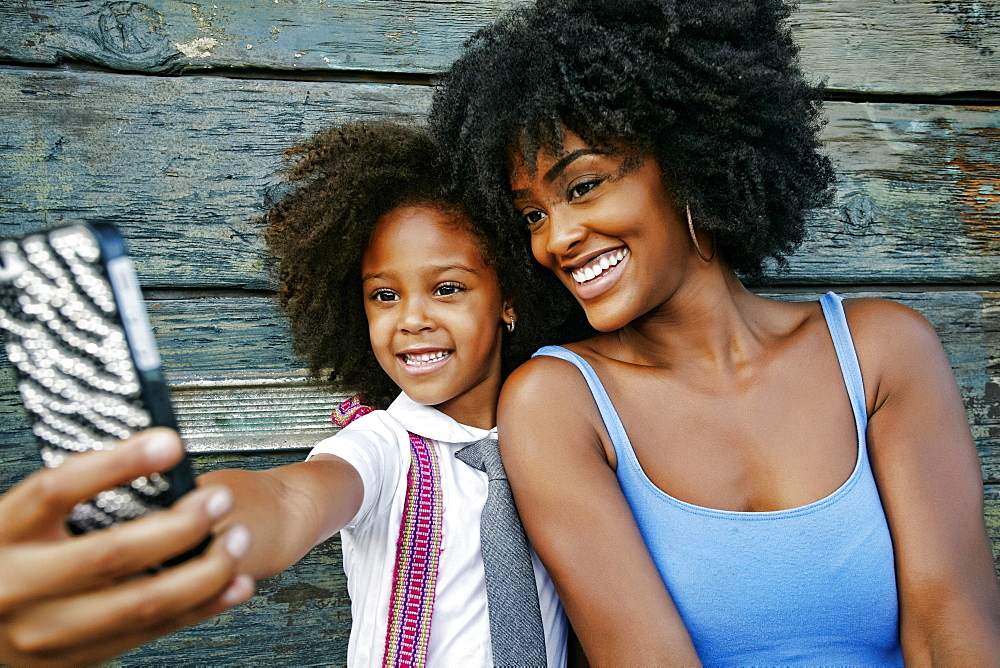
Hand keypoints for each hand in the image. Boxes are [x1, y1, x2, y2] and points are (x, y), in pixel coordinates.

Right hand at [0, 429, 253, 666]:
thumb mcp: (25, 523)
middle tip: (222, 500)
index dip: (118, 463)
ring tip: (239, 540)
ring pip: (140, 604)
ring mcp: (45, 632)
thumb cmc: (19, 555)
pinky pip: (151, 633)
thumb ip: (75, 500)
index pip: (58, 489)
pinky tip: (235, 583)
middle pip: (110, 553)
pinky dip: (202, 606)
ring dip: (204, 572)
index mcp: (2, 532)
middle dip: (179, 525)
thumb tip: (159, 454)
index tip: (171, 443)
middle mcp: (15, 586)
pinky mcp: (77, 660)